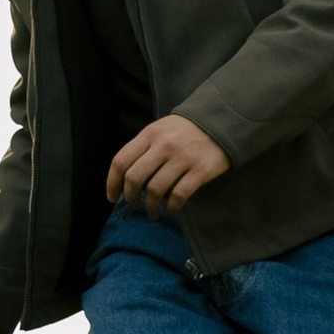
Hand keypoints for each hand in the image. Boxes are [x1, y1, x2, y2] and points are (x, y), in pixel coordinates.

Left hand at [106, 113, 229, 211]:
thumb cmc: (185, 130)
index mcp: (150, 134)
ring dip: (149, 206)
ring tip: (152, 212)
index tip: (112, 197)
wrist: (221, 122)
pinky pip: (178, 195)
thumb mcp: (161, 129)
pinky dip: (170, 207)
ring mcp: (182, 158)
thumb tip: (125, 179)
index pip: (121, 161)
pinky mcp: (200, 170)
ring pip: (155, 190)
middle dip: (130, 197)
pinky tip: (169, 209)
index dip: (112, 183)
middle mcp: (164, 145)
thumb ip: (143, 148)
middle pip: (135, 178)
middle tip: (134, 205)